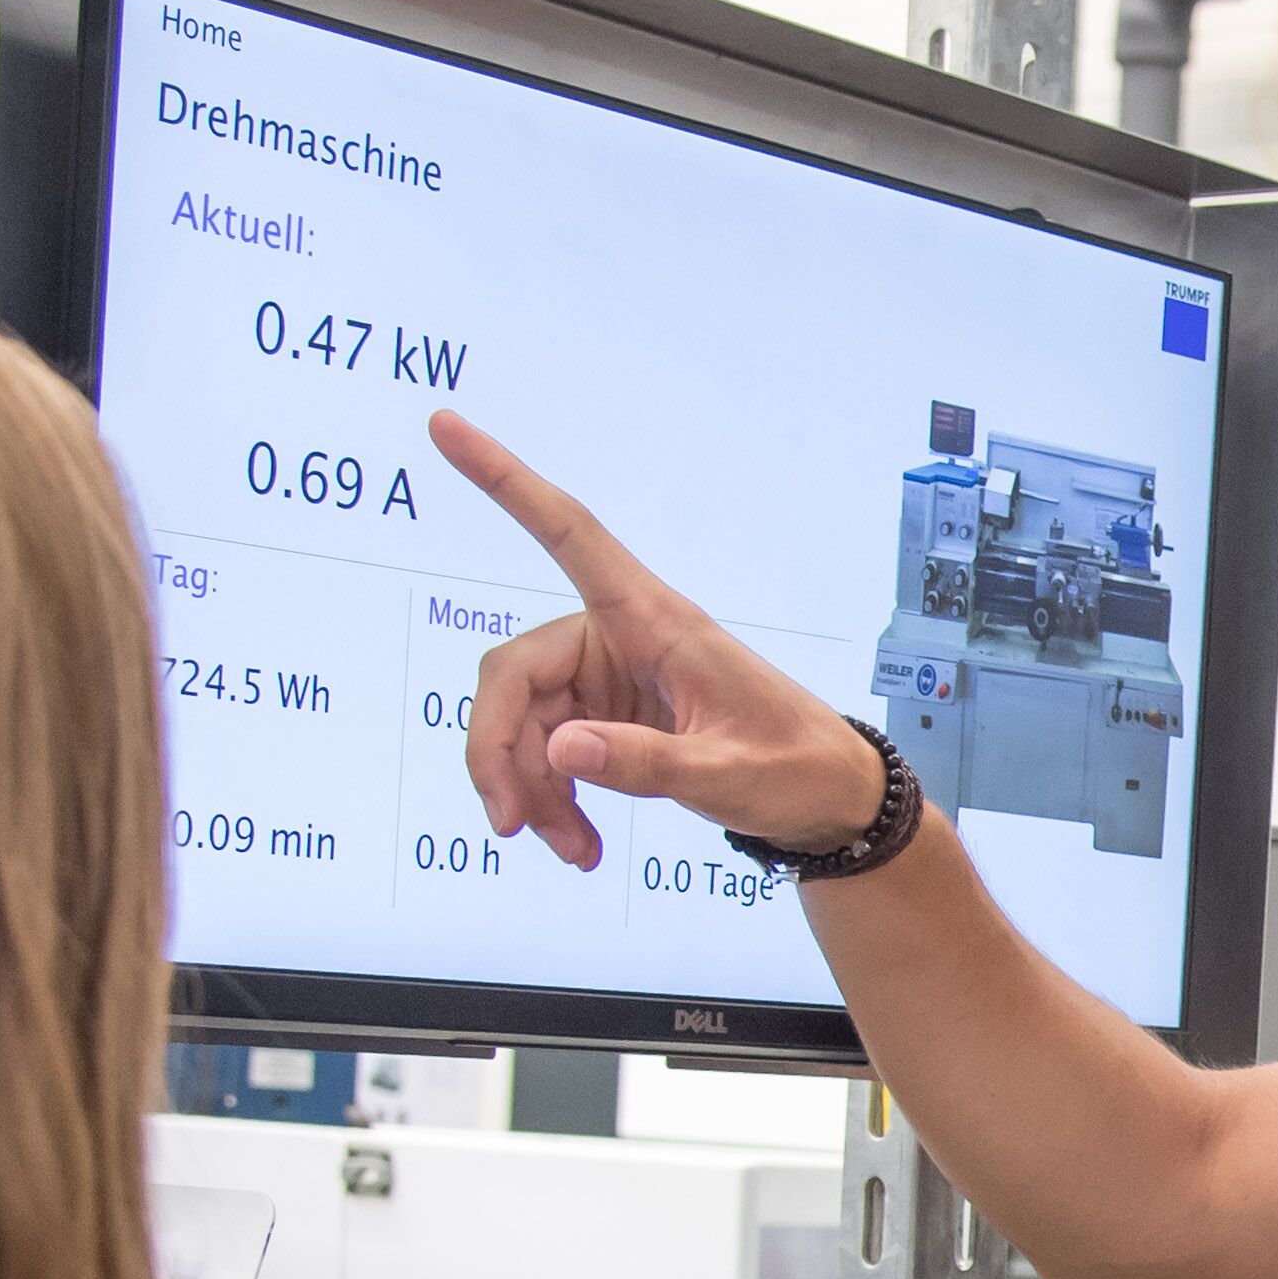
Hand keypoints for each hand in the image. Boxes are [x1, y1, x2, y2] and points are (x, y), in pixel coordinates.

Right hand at [431, 411, 887, 870]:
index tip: (447, 429)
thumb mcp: (726, 774)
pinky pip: (549, 751)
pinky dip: (552, 799)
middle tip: (511, 826)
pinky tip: (578, 843)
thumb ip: (645, 762)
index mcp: (656, 620)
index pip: (568, 532)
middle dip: (500, 752)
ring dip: (532, 790)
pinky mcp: (608, 716)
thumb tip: (562, 750)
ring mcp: (609, 678)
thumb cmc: (795, 768)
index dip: (505, 480)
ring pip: (526, 723)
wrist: (830, 801)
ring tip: (570, 850)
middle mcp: (621, 637)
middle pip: (514, 674)